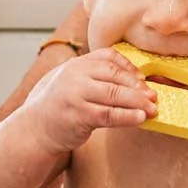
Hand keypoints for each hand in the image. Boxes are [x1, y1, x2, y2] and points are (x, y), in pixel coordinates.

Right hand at [19, 48, 156, 152]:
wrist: (34, 130)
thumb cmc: (59, 107)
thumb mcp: (73, 83)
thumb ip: (96, 77)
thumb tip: (135, 82)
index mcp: (76, 64)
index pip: (108, 57)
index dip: (129, 68)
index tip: (143, 79)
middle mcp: (75, 75)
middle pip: (114, 76)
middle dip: (137, 87)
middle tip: (153, 96)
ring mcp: (75, 94)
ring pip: (114, 95)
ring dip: (137, 102)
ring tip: (152, 109)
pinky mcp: (77, 115)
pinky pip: (108, 115)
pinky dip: (127, 117)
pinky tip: (140, 119)